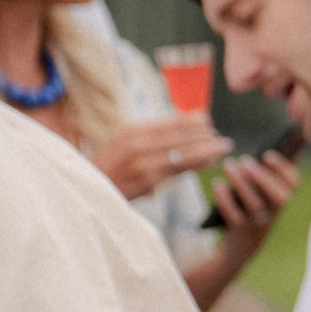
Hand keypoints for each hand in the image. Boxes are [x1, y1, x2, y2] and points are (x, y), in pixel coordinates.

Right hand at [96, 115, 231, 200]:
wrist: (86, 191)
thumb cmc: (109, 168)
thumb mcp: (125, 145)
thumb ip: (152, 137)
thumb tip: (185, 128)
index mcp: (134, 131)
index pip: (171, 122)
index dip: (193, 121)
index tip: (209, 120)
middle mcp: (139, 142)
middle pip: (181, 135)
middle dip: (205, 135)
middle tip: (223, 137)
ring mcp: (144, 160)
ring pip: (184, 150)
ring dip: (208, 148)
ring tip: (224, 146)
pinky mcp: (148, 179)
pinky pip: (179, 168)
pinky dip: (197, 162)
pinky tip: (211, 160)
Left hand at [210, 151, 300, 259]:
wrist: (242, 244)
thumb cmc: (253, 207)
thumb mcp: (265, 192)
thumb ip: (273, 171)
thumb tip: (280, 141)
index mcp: (284, 198)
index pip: (294, 184)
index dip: (283, 168)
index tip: (267, 154)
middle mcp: (276, 212)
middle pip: (278, 195)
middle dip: (262, 176)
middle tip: (244, 159)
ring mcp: (259, 222)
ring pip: (255, 203)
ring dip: (241, 182)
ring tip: (228, 164)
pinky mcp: (240, 229)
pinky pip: (234, 214)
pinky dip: (225, 198)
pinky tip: (217, 183)